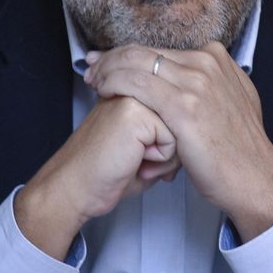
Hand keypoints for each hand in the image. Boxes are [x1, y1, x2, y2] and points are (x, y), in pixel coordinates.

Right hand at [14, 94, 178, 258]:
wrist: (76, 187)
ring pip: (182, 126)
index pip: (180, 108)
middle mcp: (135, 84)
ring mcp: (134, 94)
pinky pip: (173, 139)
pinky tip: (134, 161)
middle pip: (184, 116)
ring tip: (136, 160)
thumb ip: (170, 127)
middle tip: (138, 158)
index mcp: (137, 88)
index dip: (169, 139)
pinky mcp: (134, 112)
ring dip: (166, 153)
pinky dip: (159, 159)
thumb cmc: (109, 172)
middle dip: (170, 147)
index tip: (140, 152)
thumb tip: (196, 125)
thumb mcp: (146, 143)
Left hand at [82, 43, 272, 240]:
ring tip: (92, 80)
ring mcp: (196, 82)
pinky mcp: (184, 106)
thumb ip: (211, 84)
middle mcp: (206, 63)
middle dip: (112, 58)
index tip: (108, 62)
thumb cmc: (238, 150)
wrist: (254, 178)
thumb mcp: (232, 101)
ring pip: (136, 61)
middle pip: (144, 50)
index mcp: (215, 58)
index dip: (128, 54)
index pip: (159, 49)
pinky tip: (102, 90)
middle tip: (92, 68)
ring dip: (107, 69)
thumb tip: (189, 78)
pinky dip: (113, 82)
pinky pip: (136, 83)